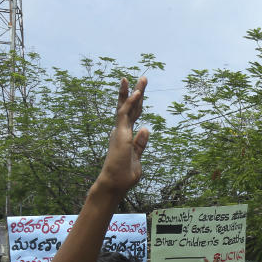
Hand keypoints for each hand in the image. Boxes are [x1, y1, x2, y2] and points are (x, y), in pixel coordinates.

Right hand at [95, 77, 149, 195]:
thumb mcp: (137, 157)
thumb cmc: (124, 174)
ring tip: (141, 79)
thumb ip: (141, 143)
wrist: (115, 183)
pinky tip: (138, 94)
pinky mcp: (120, 133)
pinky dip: (131, 103)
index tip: (141, 92)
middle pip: (130, 107)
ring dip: (134, 92)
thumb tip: (146, 129)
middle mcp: (121, 130)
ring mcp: (120, 131)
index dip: (138, 103)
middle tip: (143, 78)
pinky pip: (125, 114)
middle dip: (136, 92)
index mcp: (125, 135)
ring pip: (127, 106)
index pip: (133, 116)